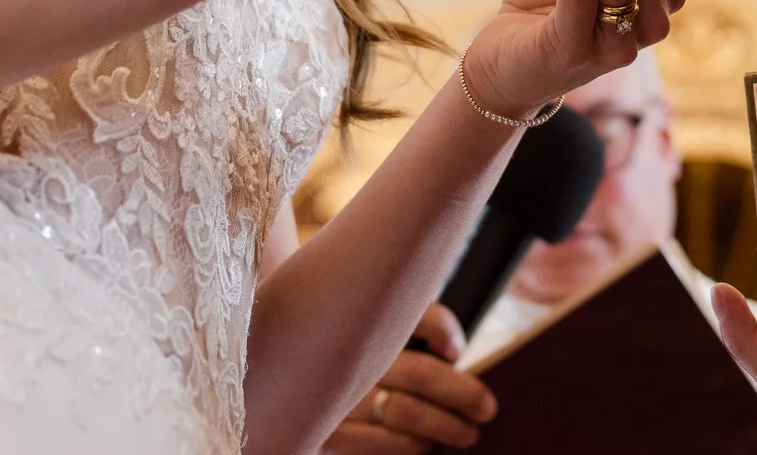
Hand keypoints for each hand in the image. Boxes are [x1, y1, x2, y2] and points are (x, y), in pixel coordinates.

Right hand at [326, 304, 496, 452]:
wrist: (270, 388)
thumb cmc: (339, 354)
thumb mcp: (366, 327)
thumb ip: (403, 325)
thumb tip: (451, 351)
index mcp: (355, 320)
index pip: (413, 314)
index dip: (442, 329)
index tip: (456, 349)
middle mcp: (344, 358)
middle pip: (419, 373)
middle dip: (462, 392)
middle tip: (486, 408)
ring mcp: (331, 401)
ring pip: (405, 412)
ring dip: (444, 425)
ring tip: (467, 432)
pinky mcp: (323, 436)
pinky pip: (377, 445)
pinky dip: (408, 446)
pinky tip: (424, 445)